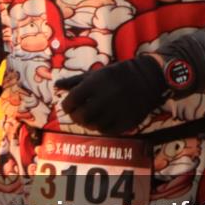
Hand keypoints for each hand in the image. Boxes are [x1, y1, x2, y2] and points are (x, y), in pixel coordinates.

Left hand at [54, 55, 170, 134]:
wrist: (149, 76)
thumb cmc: (118, 74)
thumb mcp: (97, 73)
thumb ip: (75, 81)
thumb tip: (56, 85)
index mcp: (95, 83)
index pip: (70, 101)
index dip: (67, 106)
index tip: (70, 105)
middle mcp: (105, 97)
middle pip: (80, 116)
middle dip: (76, 117)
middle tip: (79, 114)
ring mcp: (117, 110)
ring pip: (93, 126)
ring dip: (89, 123)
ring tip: (92, 117)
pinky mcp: (128, 120)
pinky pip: (108, 131)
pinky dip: (103, 128)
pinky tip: (104, 121)